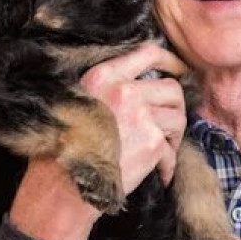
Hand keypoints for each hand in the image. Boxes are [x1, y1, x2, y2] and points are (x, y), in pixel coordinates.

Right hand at [9, 42, 189, 239]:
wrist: (61, 186)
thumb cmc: (65, 148)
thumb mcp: (79, 101)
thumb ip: (109, 88)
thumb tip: (144, 85)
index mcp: (103, 77)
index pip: (148, 53)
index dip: (170, 61)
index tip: (179, 70)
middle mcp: (123, 91)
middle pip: (172, 89)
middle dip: (176, 107)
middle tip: (169, 124)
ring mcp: (140, 116)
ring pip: (178, 118)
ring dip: (173, 136)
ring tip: (161, 150)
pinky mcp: (151, 143)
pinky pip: (172, 151)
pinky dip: (167, 165)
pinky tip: (157, 173)